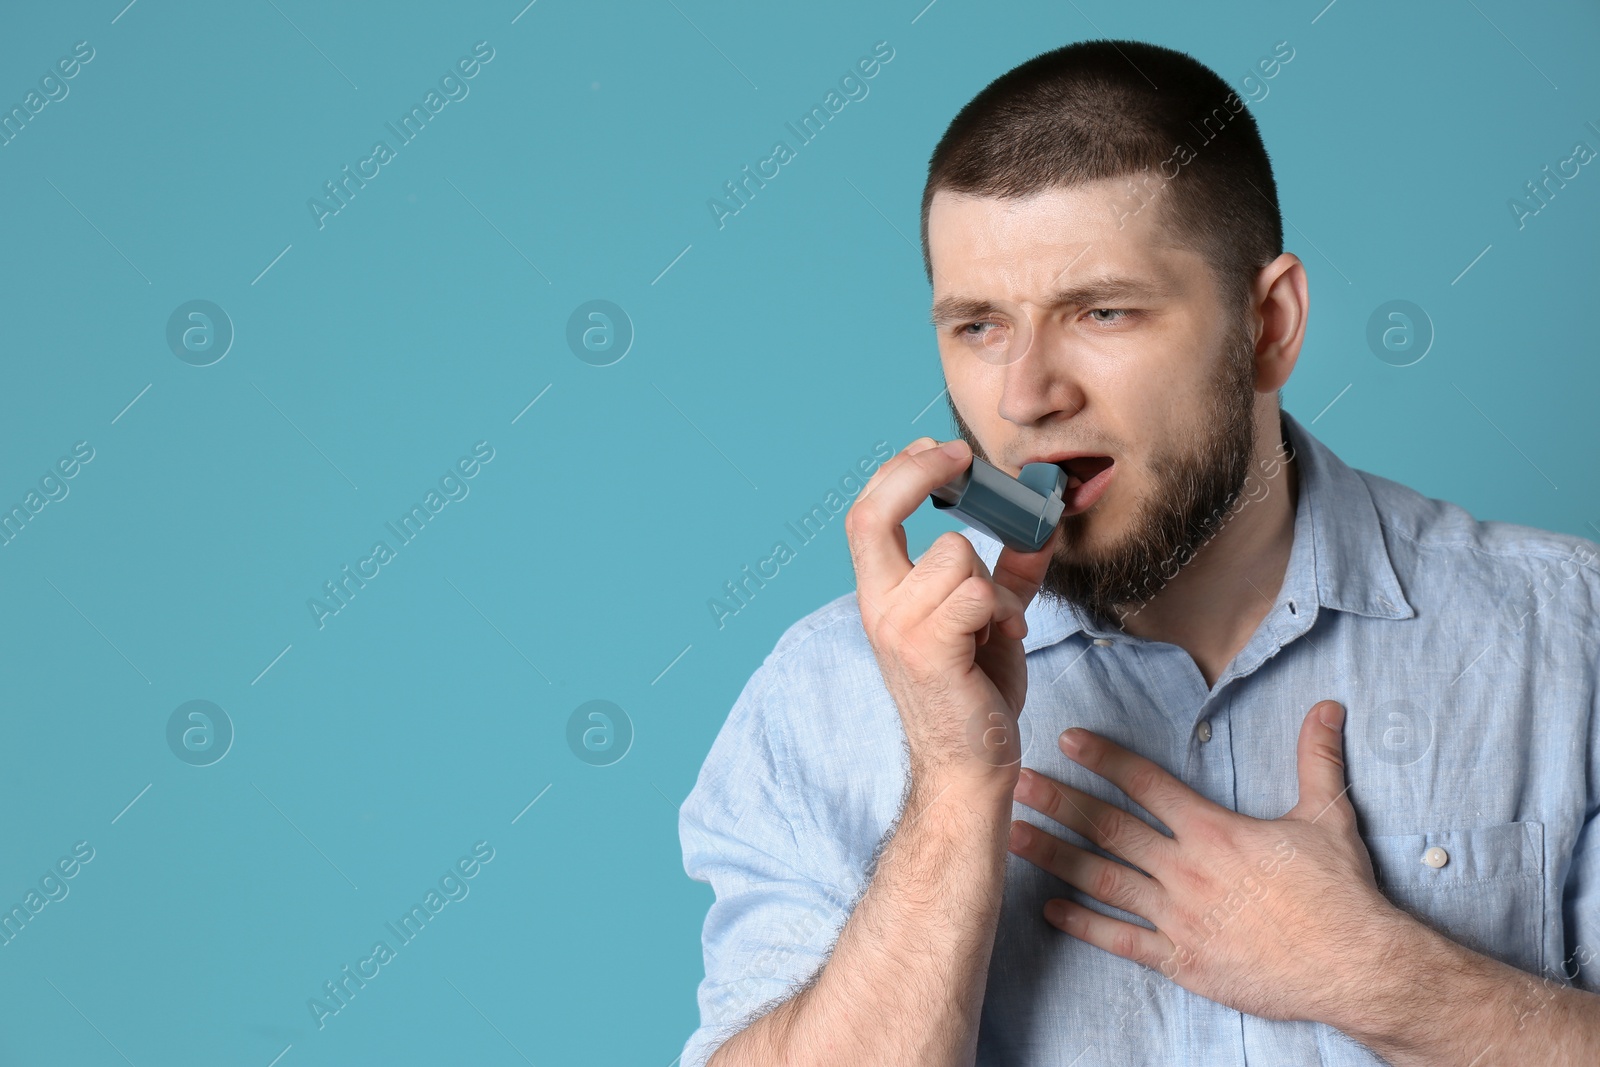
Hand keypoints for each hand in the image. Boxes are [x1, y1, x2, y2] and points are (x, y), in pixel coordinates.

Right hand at [846, 436, 1059, 793]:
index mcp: (883, 595)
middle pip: (873, 514)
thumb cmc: (975, 697)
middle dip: (920, 474)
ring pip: (954, 554)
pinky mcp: (930, 651)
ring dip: (994, 580)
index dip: (901, 471)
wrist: (971, 767)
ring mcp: (899, 630)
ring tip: (1001, 619)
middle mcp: (879, 608)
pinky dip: (1004, 606)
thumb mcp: (991, 621)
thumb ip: (1011, 571)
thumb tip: (1043, 524)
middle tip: (961, 462)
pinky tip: (1006, 632)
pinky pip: (976, 591)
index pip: (867, 514)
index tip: (942, 452)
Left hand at [1007, 700, 1408, 1023]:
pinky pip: (1122, 940)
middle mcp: (1187, 871)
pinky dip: (1084, 925)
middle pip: (1109, 828)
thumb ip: (1316, 759)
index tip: (1067, 739)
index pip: (1147, 784)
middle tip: (1016, 781)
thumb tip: (1328, 706)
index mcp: (1215, 831)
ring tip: (1013, 835)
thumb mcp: (1328, 817)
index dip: (1105, 758)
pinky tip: (1050, 908)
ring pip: (1102, 880)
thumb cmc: (1340, 893)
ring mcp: (1179, 917)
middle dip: (1059, 802)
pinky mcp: (1181, 960)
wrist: (1355, 967)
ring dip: (1054, 856)